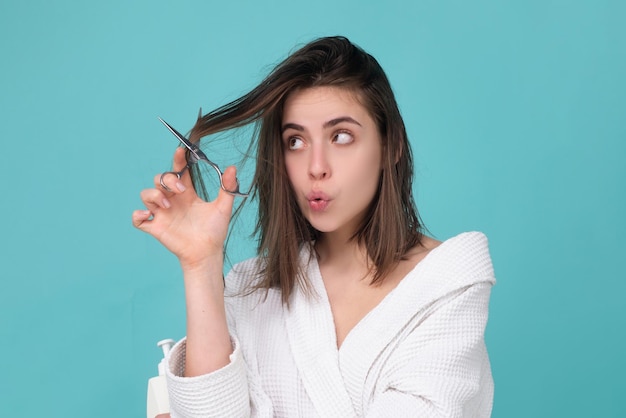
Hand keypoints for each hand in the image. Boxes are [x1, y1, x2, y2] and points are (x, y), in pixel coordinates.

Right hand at [132, 147, 237, 268]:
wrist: (207, 253)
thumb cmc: (214, 231)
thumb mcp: (223, 208)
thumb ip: (227, 188)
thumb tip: (232, 168)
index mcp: (187, 194)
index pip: (179, 172)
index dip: (178, 160)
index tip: (181, 150)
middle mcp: (173, 201)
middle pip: (160, 179)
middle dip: (168, 180)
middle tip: (181, 190)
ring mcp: (163, 214)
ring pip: (146, 194)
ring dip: (153, 195)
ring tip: (167, 205)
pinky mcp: (156, 228)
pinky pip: (138, 219)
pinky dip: (137, 215)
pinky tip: (147, 215)